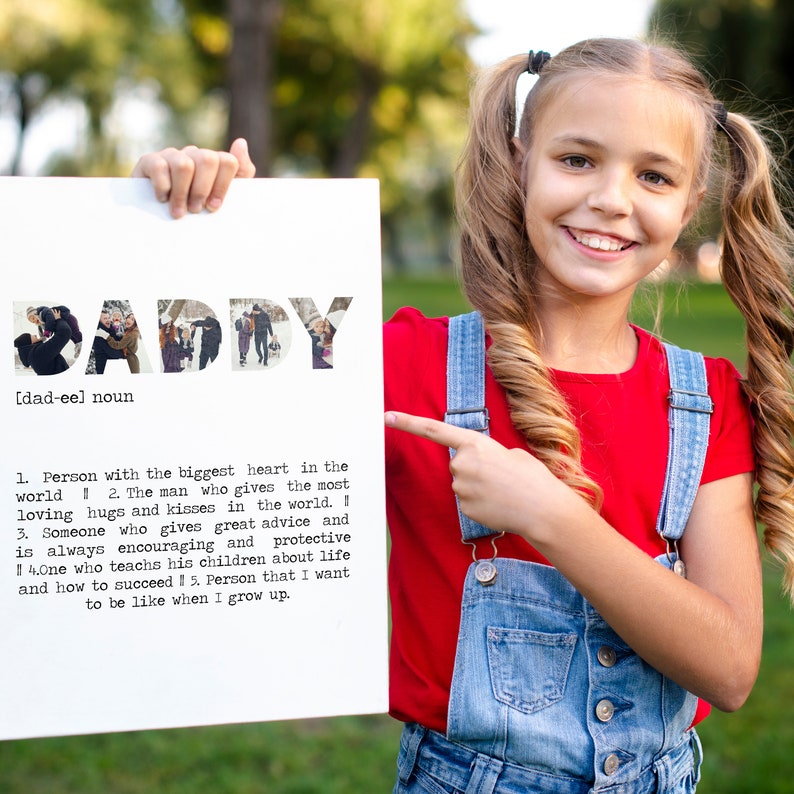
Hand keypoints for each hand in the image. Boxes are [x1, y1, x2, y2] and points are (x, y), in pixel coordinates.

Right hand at [131, 137, 255, 218]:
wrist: (159, 217)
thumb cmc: (196, 207)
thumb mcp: (224, 196)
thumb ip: (241, 172)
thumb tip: (241, 143)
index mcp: (214, 162)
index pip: (228, 162)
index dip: (222, 186)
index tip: (213, 206)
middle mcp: (194, 154)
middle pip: (207, 160)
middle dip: (202, 190)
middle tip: (195, 210)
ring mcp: (172, 155)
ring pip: (184, 165)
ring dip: (181, 194)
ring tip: (179, 212)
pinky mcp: (149, 161)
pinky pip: (159, 167)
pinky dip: (162, 187)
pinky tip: (162, 199)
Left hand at [384, 410, 569, 536]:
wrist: (542, 508)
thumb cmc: (531, 477)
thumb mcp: (510, 453)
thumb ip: (486, 454)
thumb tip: (477, 467)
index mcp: (474, 443)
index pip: (434, 430)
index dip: (408, 423)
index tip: (387, 417)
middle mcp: (461, 463)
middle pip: (457, 464)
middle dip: (474, 469)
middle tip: (500, 476)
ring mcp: (460, 487)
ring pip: (463, 484)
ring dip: (479, 487)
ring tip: (503, 491)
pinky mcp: (464, 508)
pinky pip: (468, 502)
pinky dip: (481, 503)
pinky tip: (498, 504)